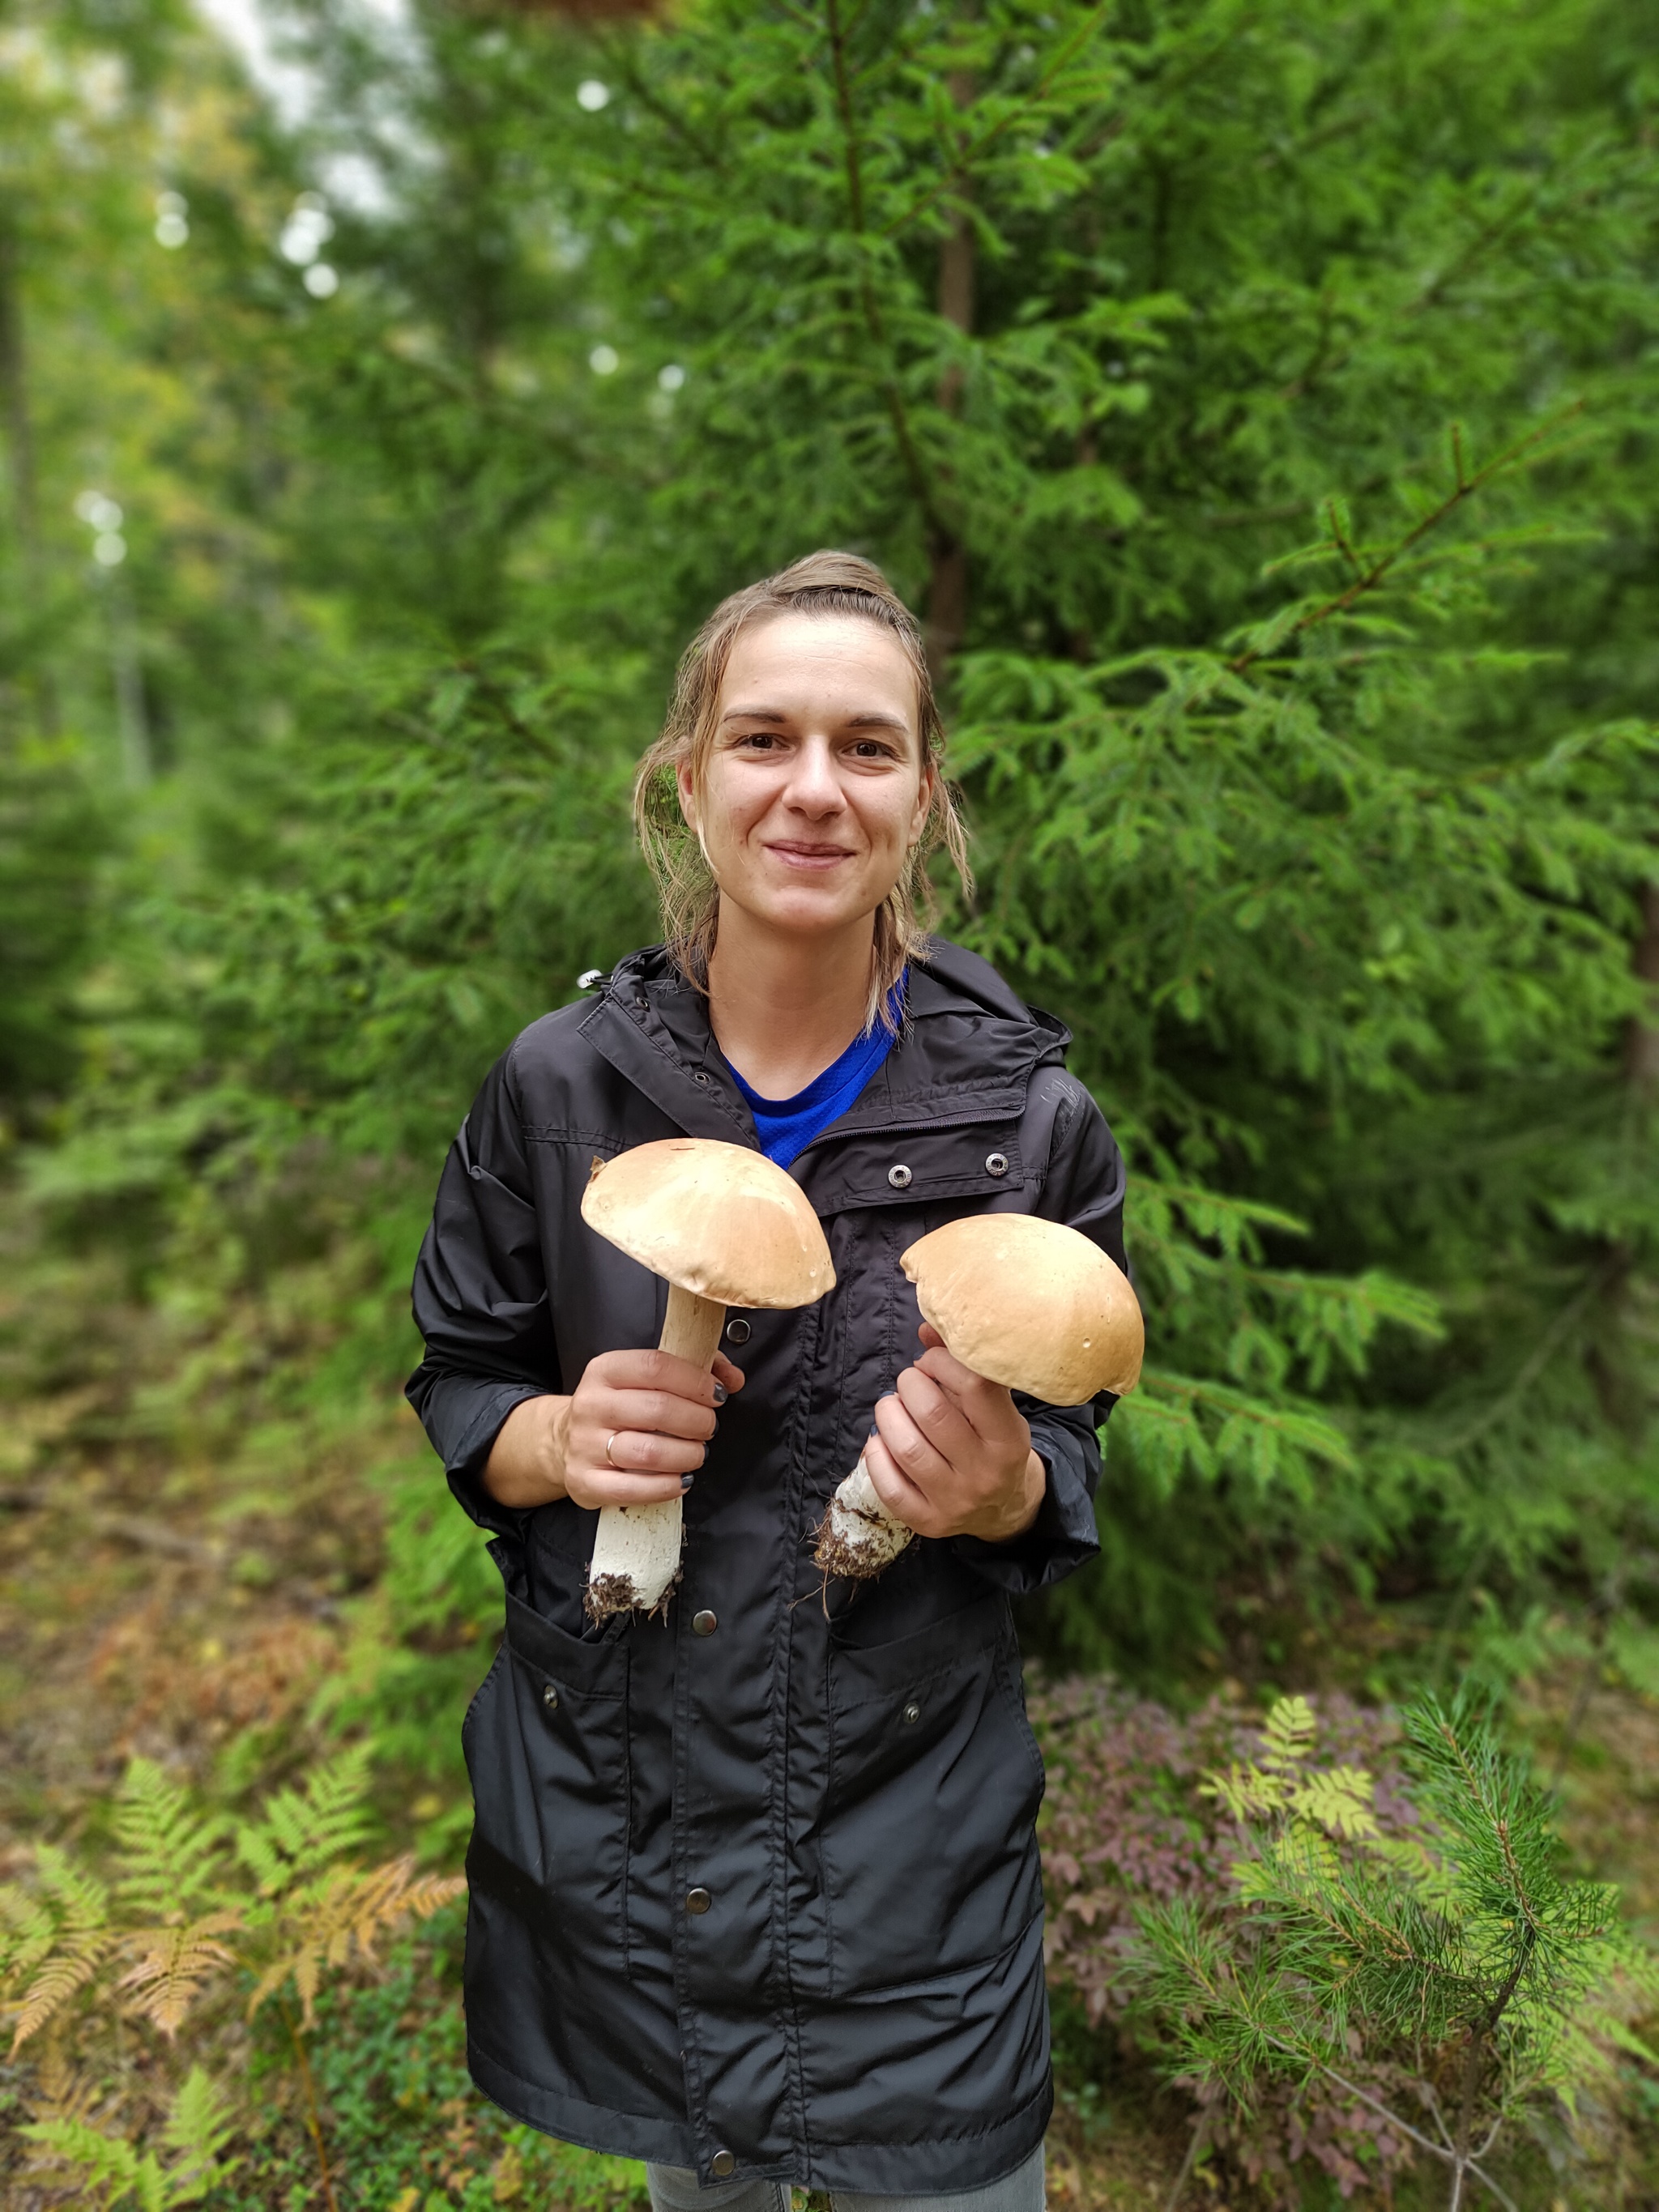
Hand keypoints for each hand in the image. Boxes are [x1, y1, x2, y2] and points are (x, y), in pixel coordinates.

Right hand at [482, 1350, 745, 1509]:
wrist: (565, 1440)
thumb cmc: (621, 1407)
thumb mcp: (645, 1378)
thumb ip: (693, 1370)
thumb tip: (732, 1379)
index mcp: (605, 1370)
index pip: (655, 1366)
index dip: (695, 1380)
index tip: (716, 1395)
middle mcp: (590, 1404)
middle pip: (657, 1410)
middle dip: (697, 1420)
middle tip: (709, 1427)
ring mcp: (584, 1445)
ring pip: (649, 1452)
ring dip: (687, 1455)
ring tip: (697, 1453)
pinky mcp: (585, 1481)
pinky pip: (633, 1489)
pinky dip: (667, 1486)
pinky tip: (681, 1479)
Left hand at [863, 1323, 1046, 1544]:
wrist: (1006, 1509)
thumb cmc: (994, 1442)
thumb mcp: (994, 1406)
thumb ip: (961, 1365)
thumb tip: (925, 1328)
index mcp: (1009, 1438)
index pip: (974, 1387)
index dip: (942, 1362)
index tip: (930, 1360)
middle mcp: (985, 1472)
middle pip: (933, 1414)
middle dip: (910, 1385)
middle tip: (910, 1381)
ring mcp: (956, 1501)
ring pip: (907, 1449)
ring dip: (889, 1415)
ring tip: (892, 1406)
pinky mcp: (930, 1522)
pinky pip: (889, 1487)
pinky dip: (876, 1455)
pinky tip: (880, 1440)